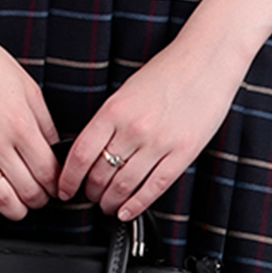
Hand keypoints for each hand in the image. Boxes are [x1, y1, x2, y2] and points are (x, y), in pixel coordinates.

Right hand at [0, 21, 60, 232]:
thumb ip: (44, 123)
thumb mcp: (29, 89)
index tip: (58, 187)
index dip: (57, 185)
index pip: (47, 172)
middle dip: (40, 200)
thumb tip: (55, 148)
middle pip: (27, 190)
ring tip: (20, 209)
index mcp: (20, 125)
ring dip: (15, 211)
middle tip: (43, 198)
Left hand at [58, 36, 244, 221]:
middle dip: (90, 192)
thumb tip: (92, 152)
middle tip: (88, 197)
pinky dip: (136, 205)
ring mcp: (159, 143)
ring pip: (124, 186)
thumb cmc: (168, 72)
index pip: (81, 154)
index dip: (68, 178)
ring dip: (110, 202)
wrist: (206, 61)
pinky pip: (154, 187)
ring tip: (106, 206)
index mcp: (114, 110)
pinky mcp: (182, 153)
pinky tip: (126, 211)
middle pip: (100, 174)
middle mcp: (134, 128)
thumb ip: (109, 121)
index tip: (64, 189)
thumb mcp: (126, 92)